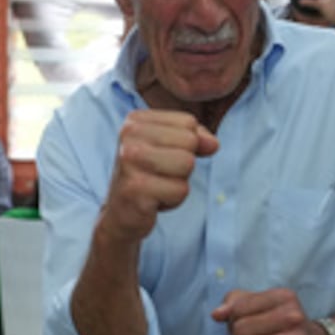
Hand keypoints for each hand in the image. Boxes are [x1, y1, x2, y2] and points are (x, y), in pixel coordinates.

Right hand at [99, 110, 218, 245]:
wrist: (120, 214)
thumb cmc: (148, 177)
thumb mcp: (170, 149)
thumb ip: (195, 138)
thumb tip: (213, 144)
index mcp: (136, 120)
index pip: (188, 123)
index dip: (186, 145)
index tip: (161, 157)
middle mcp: (129, 135)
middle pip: (189, 142)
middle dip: (183, 164)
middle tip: (158, 175)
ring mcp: (130, 160)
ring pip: (187, 164)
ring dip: (179, 182)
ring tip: (157, 186)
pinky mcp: (135, 187)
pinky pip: (181, 190)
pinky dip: (173, 200)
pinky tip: (152, 200)